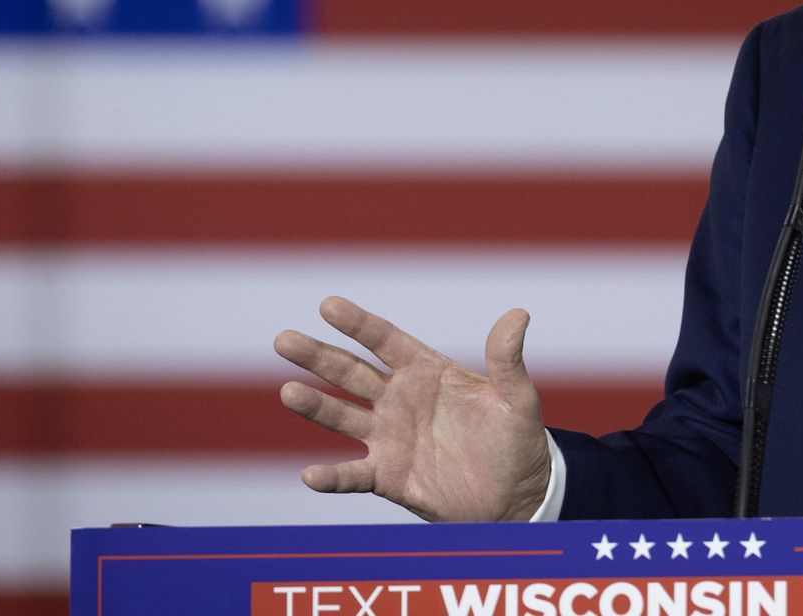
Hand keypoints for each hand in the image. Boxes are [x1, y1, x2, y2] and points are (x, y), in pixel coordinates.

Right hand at [275, 296, 551, 521]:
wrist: (515, 497)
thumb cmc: (516, 441)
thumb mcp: (516, 399)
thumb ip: (507, 360)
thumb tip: (519, 315)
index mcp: (427, 371)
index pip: (386, 340)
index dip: (358, 324)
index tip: (328, 304)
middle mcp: (400, 399)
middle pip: (351, 372)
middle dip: (318, 356)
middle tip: (283, 340)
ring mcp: (389, 437)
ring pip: (341, 417)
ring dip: (314, 406)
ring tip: (288, 392)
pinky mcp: (387, 476)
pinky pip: (352, 475)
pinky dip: (332, 477)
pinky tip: (310, 475)